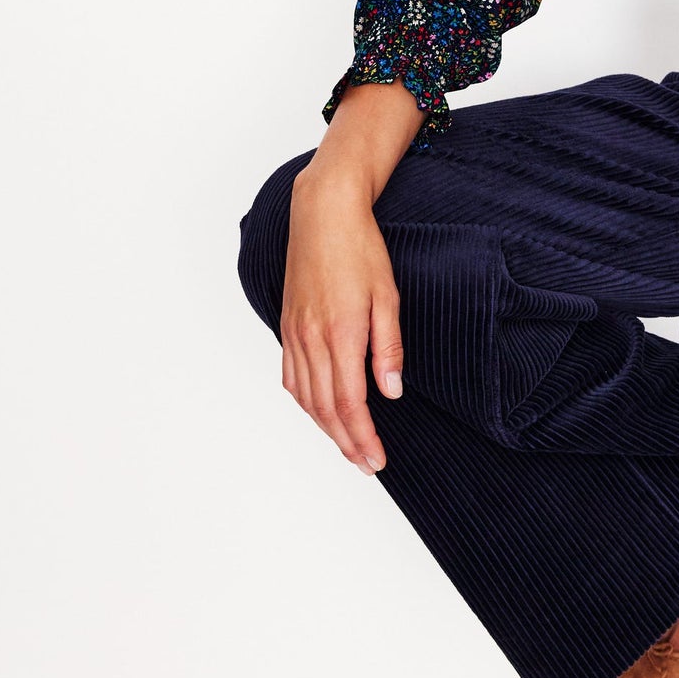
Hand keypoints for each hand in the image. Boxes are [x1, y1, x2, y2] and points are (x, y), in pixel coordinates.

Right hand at [281, 167, 405, 474]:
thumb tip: (391, 392)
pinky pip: (291, 376)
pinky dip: (305, 402)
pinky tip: (318, 410)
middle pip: (326, 408)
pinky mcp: (287, 325)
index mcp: (341, 333)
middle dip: (346, 442)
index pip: (350, 403)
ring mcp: (295, 333)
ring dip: (325, 428)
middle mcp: (312, 339)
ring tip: (347, 446)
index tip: (376, 459)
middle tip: (366, 464)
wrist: (323, 213)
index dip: (362, 437)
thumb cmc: (361, 248)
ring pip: (305, 397)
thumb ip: (389, 347)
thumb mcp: (388, 295)